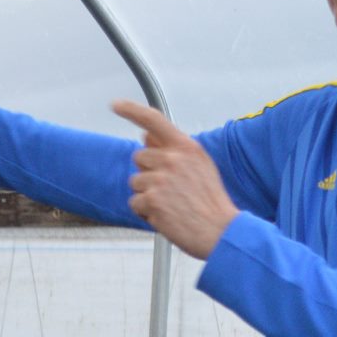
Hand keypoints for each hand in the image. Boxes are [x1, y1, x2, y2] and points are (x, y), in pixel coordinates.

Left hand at [112, 99, 238, 258]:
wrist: (221, 232)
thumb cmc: (211, 203)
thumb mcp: (200, 167)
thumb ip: (173, 150)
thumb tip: (145, 136)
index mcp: (187, 147)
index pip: (154, 120)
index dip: (131, 110)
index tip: (115, 105)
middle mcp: (173, 158)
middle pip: (139, 157)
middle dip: (148, 173)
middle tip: (171, 191)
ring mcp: (161, 178)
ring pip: (135, 182)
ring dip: (147, 195)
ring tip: (171, 206)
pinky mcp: (152, 199)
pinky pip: (135, 203)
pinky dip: (145, 212)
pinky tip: (166, 216)